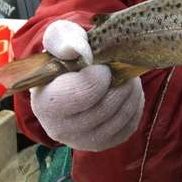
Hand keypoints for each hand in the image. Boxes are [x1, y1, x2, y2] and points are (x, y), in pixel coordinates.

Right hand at [30, 20, 144, 150]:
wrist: (69, 77)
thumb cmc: (65, 56)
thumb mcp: (60, 39)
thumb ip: (64, 40)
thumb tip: (74, 50)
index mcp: (46, 104)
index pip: (83, 95)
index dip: (101, 76)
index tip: (103, 65)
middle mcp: (61, 130)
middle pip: (105, 108)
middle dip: (121, 83)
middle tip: (121, 67)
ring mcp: (82, 141)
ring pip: (120, 118)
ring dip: (131, 93)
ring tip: (126, 77)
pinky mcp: (103, 143)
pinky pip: (129, 126)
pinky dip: (134, 106)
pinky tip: (126, 92)